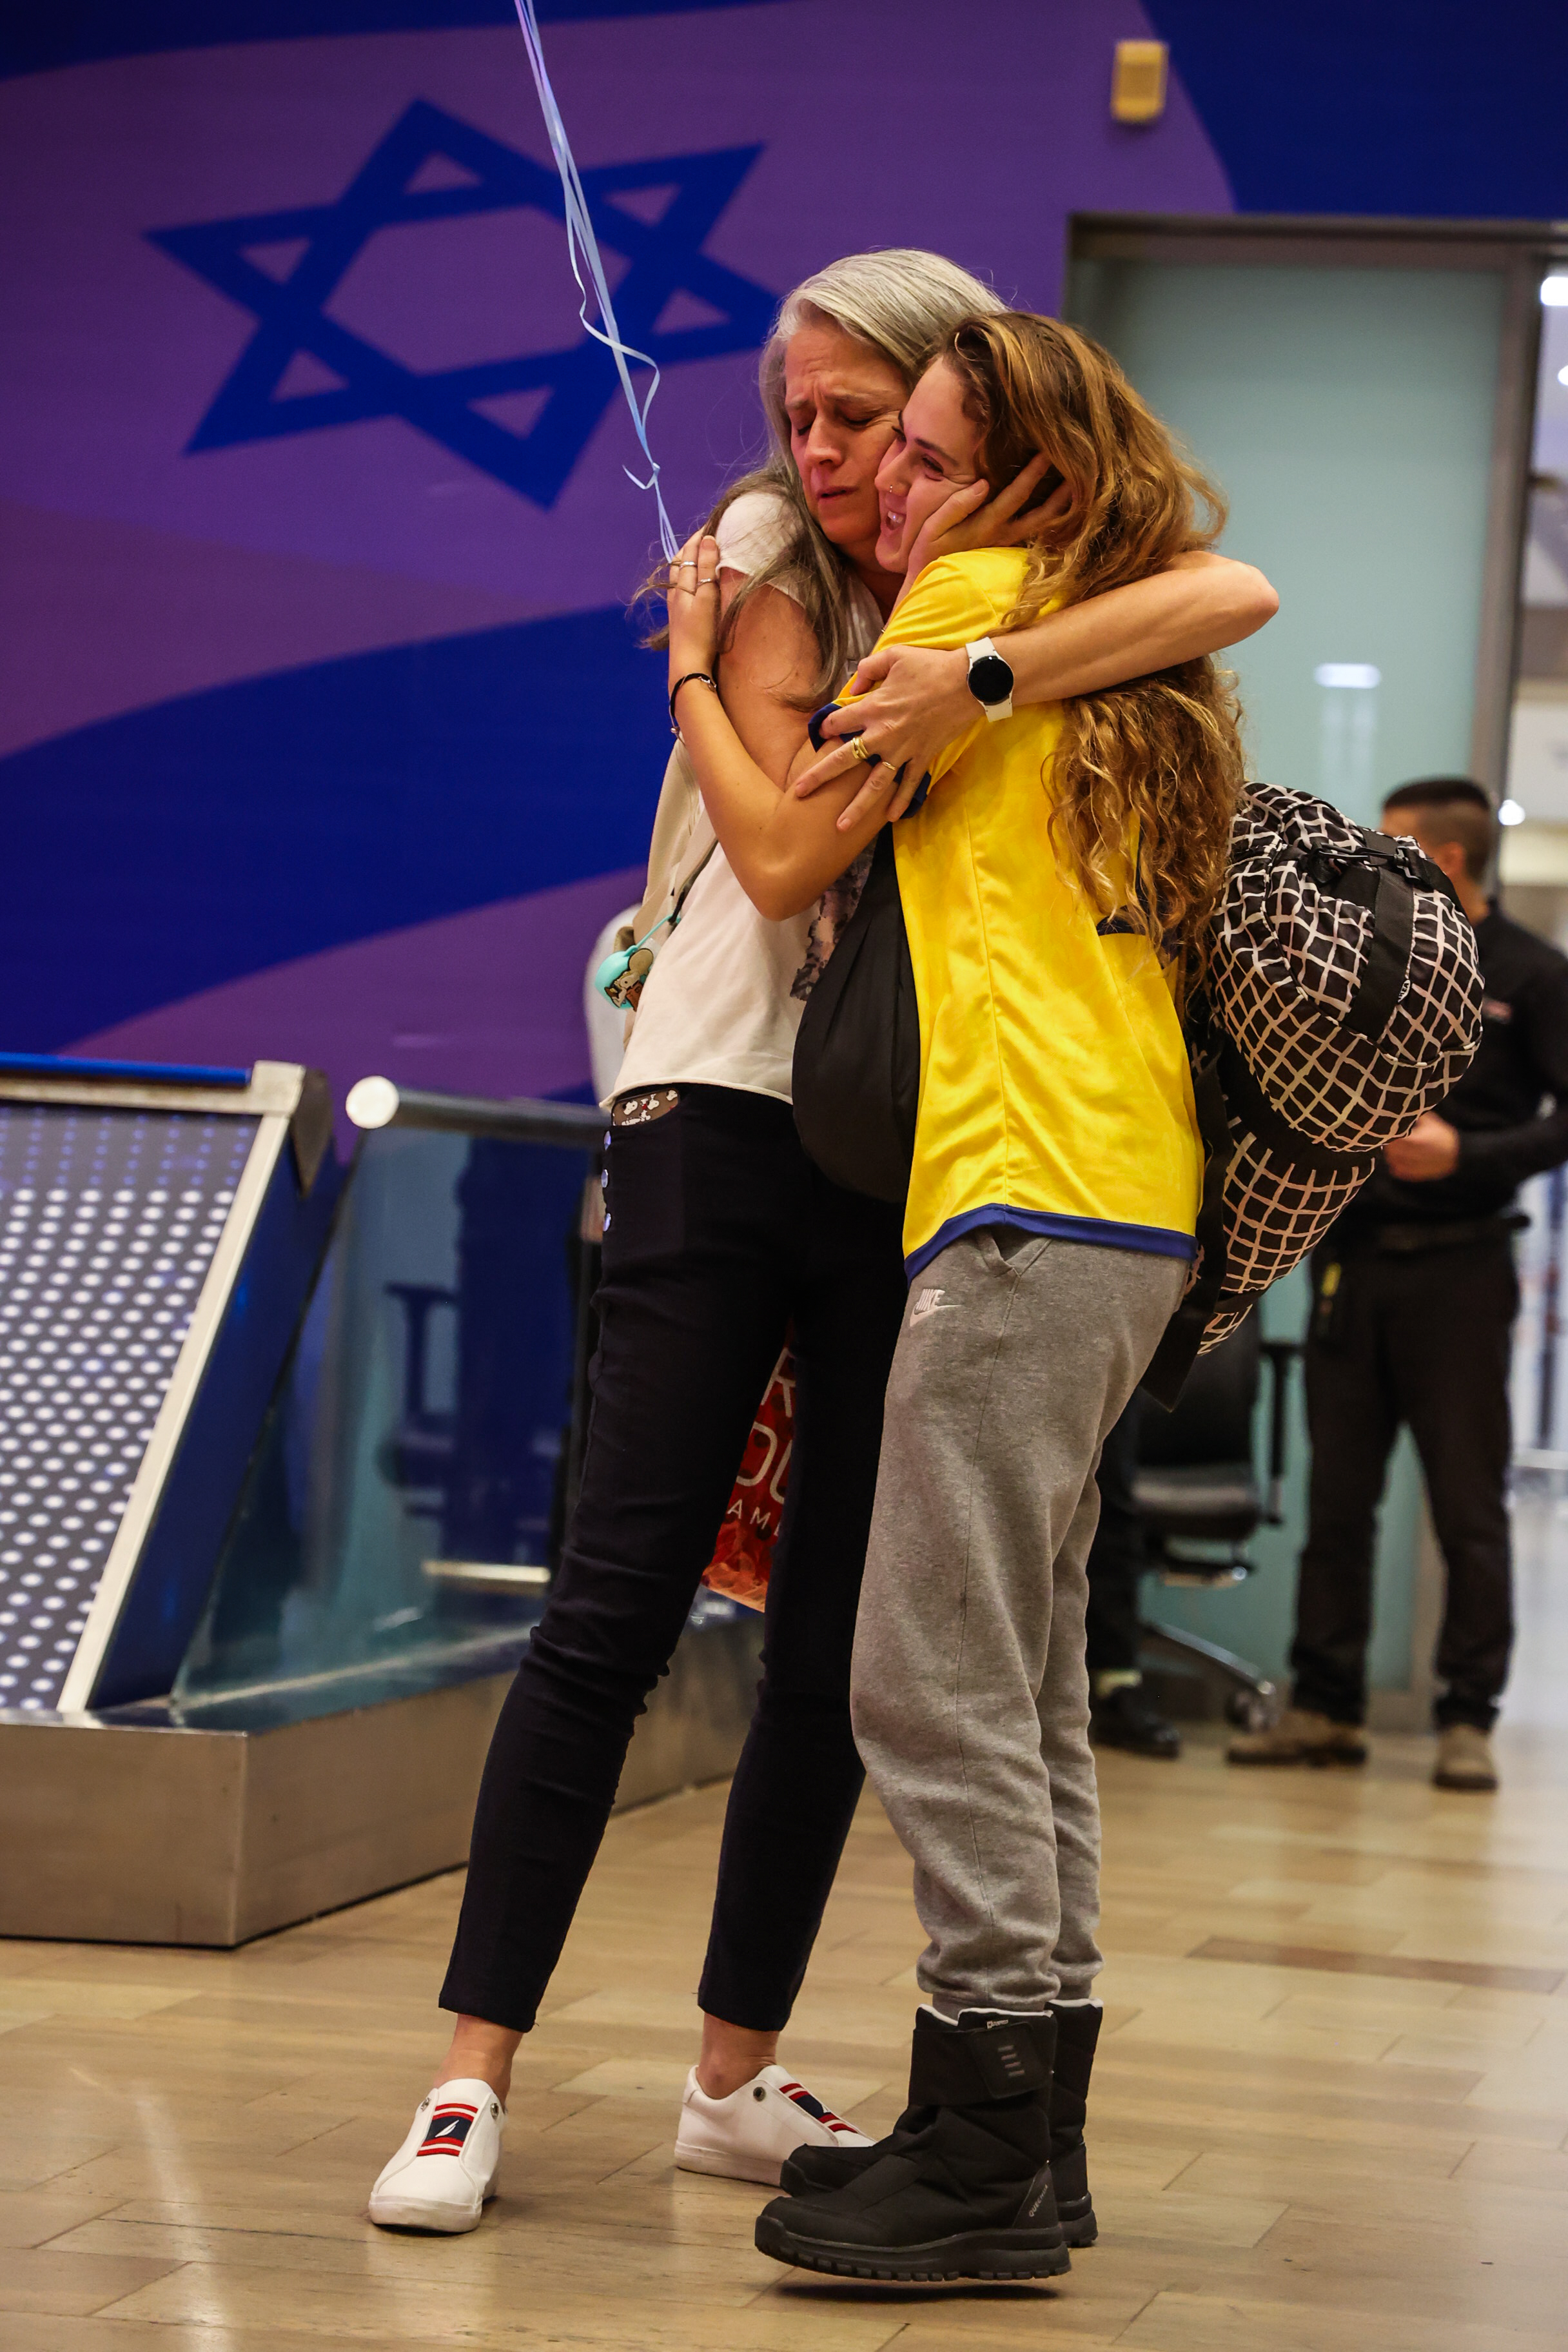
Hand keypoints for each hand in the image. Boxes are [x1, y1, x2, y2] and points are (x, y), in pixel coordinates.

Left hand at [666, 531, 719, 691]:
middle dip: (694, 544)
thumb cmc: (700, 634)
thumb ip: (706, 568)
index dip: (700, 535)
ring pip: (681, 573)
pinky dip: (691, 575)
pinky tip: (697, 581)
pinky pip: (684, 586)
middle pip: (682, 560)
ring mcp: (676, 605)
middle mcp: (675, 591)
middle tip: (710, 532)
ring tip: (703, 551)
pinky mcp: (680, 617)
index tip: (714, 522)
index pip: (688, 551)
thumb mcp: (706, 598)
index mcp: (681, 584)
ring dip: (691, 559)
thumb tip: (707, 539)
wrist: (688, 667)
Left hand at [792, 645, 971, 828]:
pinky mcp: (923, 757)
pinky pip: (910, 785)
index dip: (826, 727)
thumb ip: (868, 669)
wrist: (969, 682)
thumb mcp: (894, 655)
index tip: (822, 733)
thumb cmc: (931, 666)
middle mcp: (884, 734)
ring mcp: (904, 750)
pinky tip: (889, 819)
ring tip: (841, 827)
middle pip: (845, 760)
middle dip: (819, 777)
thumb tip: (852, 687)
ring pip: (875, 784)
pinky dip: (901, 802)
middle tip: (799, 792)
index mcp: (874, 708)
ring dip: (857, 807)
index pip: (838, 722)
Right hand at [902, 451, 1070, 582]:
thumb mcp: (931, 528)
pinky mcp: (1007, 552)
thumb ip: (956, 505)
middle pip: (1040, 514)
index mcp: (985, 526)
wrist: (929, 588)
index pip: (1015, 496)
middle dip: (1060, 492)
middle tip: (1079, 470)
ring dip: (1061, 508)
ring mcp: (1007, 546)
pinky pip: (1035, 536)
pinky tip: (1063, 510)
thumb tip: (983, 484)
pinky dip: (1051, 523)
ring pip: (1042, 527)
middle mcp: (1002, 536)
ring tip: (1079, 489)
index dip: (1032, 474)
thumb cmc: (927, 553)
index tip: (1047, 453)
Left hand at [1381, 1112, 1460, 1181]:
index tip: (1388, 1129)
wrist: (1457, 1154)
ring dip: (1390, 1155)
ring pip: (1392, 1162)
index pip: (1393, 1138)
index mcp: (1416, 1140)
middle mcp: (1413, 1155)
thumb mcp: (1431, 1122)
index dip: (1389, 1134)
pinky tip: (1398, 1159)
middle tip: (1388, 1138)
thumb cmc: (1443, 1135)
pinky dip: (1394, 1165)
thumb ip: (1415, 1116)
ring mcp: (1414, 1166)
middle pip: (1390, 1151)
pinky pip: (1398, 1171)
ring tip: (1392, 1148)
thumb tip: (1401, 1111)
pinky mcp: (1415, 1174)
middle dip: (1387, 1144)